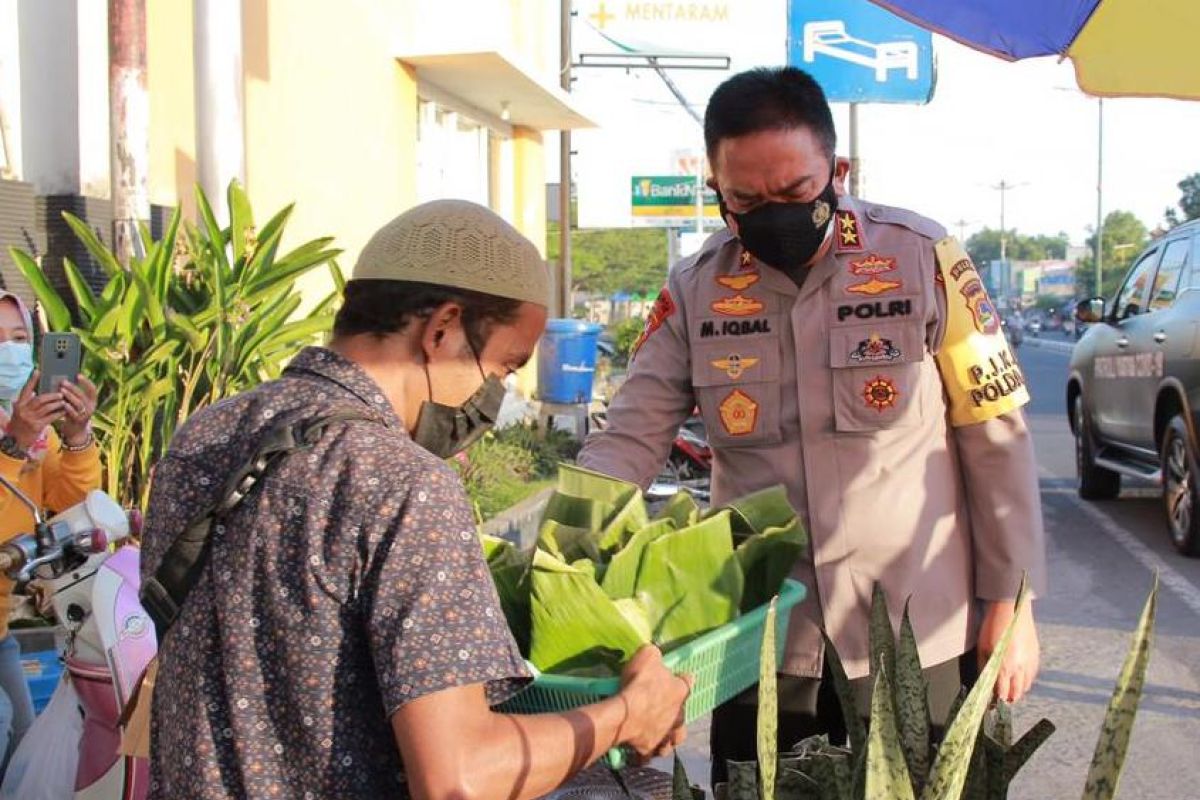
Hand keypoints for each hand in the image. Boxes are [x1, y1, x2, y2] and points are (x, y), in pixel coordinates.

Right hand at [5, 371, 63, 449]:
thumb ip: (27, 403)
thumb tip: (37, 392)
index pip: (26, 390)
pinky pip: (51, 417)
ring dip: (57, 404)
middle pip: (40, 399)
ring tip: (64, 401)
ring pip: (47, 408)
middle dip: (52, 395)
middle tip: (61, 393)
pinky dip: (59, 413)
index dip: (32, 380)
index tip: (38, 371)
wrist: (16, 440)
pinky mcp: (37, 426)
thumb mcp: (20, 412)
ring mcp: (30, 419)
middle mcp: (23, 410)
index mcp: (19, 404)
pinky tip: (64, 411)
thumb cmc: (21, 424)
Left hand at [56, 374, 96, 445]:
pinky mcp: (78, 421)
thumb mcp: (77, 403)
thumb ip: (74, 394)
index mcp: (92, 401)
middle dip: (73, 387)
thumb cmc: (74, 413)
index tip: (78, 375)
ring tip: (61, 390)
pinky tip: (62, 402)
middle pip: (83, 395)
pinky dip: (67, 407)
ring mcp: (85, 414)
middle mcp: (91, 407)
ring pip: (78, 403)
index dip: (86, 382)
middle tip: (63, 382)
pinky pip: (73, 412)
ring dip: (69, 396)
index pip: (92, 389)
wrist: (75, 431)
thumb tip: (64, 380)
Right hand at [616, 645, 690, 761]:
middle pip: (682, 714)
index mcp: (681, 691)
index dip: (681, 679)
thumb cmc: (639, 683)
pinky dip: (649, 749)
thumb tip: (655, 653)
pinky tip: (641, 746)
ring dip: (668, 734)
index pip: (688, 682)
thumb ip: (654, 654)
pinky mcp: (653, 749)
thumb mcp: (647, 655)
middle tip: (661, 707)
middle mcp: (679, 716)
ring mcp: (667, 735)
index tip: (677, 678)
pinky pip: (652, 751)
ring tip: (658, 731)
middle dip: (674, 711)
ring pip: (674, 738)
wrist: (627, 714)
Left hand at [977, 599, 1039, 703]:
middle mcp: (1020, 669)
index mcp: (1005, 668)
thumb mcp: (982, 649)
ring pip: (1026, 687)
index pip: (1001, 693)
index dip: (995, 700)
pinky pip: (1032, 676)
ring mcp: (1030, 663)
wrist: (1012, 611)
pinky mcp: (1036, 656)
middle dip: (1007, 699)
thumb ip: (984, 669)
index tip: (990, 704)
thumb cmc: (993, 628)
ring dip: (1017, 692)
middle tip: (1000, 700)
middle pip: (1016, 694)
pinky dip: (1026, 681)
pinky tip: (1019, 679)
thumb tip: (983, 684)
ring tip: (1009, 691)